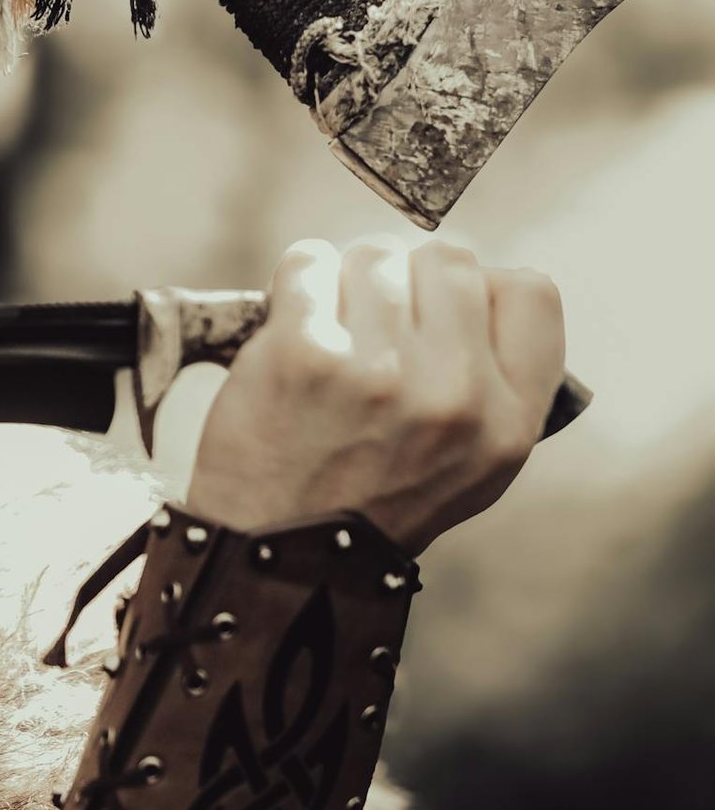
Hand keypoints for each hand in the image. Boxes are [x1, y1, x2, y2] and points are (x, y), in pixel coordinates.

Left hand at [163, 236, 564, 554]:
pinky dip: (297, 282)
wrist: (278, 554)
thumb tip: (483, 282)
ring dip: (349, 281)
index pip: (531, 293)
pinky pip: (310, 262)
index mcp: (508, 422)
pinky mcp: (305, 353)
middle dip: (409, 281)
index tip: (444, 316)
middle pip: (451, 261)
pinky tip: (294, 324)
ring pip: (377, 255)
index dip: (484, 290)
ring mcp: (379, 370)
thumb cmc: (373, 499)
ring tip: (334, 335)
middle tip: (376, 327)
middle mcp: (454, 395)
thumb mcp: (474, 466)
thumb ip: (495, 378)